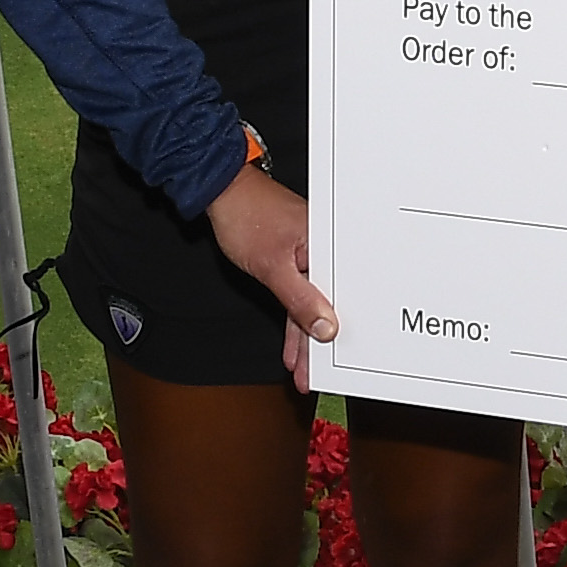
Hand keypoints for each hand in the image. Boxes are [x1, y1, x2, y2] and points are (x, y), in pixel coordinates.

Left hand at [203, 163, 339, 393]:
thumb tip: (325, 328)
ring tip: (303, 370)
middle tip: (316, 374)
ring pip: (312, 305)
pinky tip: (294, 345)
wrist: (223, 192)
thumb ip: (300, 300)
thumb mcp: (273, 267)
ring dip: (305, 337)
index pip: (342, 298)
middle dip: (320, 344)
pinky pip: (300, 297)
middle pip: (329, 306)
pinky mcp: (297, 261)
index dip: (337, 334)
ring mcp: (312, 256)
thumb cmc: (248, 216)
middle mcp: (326, 251)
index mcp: (330, 247)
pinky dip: (295, 318)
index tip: (333, 364)